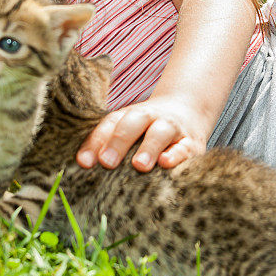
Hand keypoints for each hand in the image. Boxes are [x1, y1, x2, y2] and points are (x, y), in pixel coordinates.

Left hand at [76, 96, 208, 171]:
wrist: (189, 110)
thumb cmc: (149, 129)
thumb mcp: (129, 131)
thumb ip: (107, 145)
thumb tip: (83, 166)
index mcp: (130, 115)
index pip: (110, 124)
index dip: (95, 142)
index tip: (84, 163)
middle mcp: (150, 117)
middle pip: (133, 122)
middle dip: (118, 142)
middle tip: (106, 162)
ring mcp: (172, 127)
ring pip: (159, 132)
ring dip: (148, 148)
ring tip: (138, 165)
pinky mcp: (192, 143)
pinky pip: (184, 147)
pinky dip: (176, 155)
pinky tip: (166, 163)